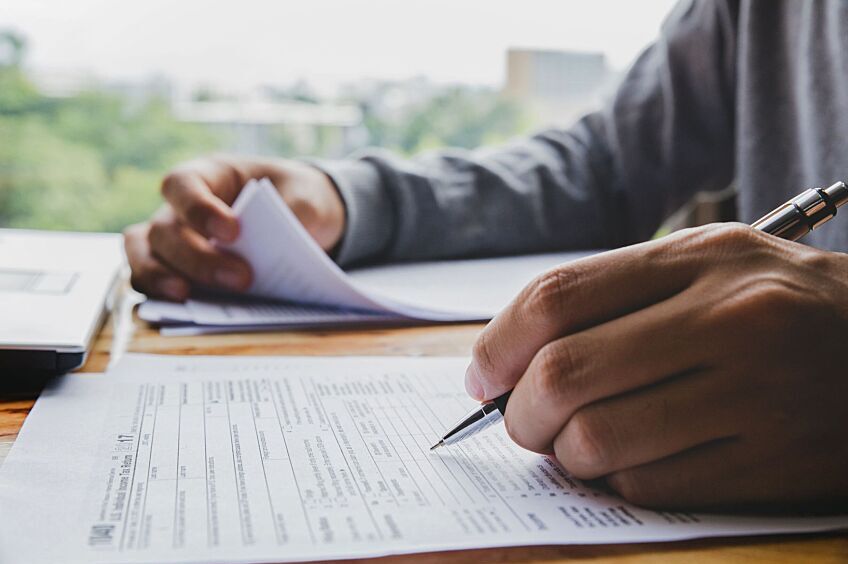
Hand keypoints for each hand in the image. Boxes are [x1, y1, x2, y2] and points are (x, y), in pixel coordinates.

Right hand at [124, 156, 344, 299]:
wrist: (301, 216)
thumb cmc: (296, 197)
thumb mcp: (308, 197)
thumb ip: (296, 215)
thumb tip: (279, 246)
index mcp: (211, 174)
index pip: (183, 185)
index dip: (199, 209)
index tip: (233, 232)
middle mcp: (181, 206)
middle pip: (165, 229)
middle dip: (199, 258)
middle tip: (241, 279)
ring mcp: (174, 239)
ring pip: (144, 255)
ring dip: (162, 277)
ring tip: (187, 297)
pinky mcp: (177, 269)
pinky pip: (151, 280)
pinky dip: (160, 295)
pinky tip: (184, 309)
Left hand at [466, 224, 847, 509]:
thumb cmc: (776, 306)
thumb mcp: (705, 267)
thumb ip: (610, 301)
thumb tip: (505, 363)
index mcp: (698, 258)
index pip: (556, 297)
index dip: (496, 344)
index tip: (482, 377)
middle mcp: (728, 318)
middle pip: (564, 372)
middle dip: (518, 412)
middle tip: (520, 421)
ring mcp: (755, 393)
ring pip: (598, 440)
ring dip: (564, 453)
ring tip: (575, 443)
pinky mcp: (773, 462)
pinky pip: (649, 486)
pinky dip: (617, 482)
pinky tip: (630, 463)